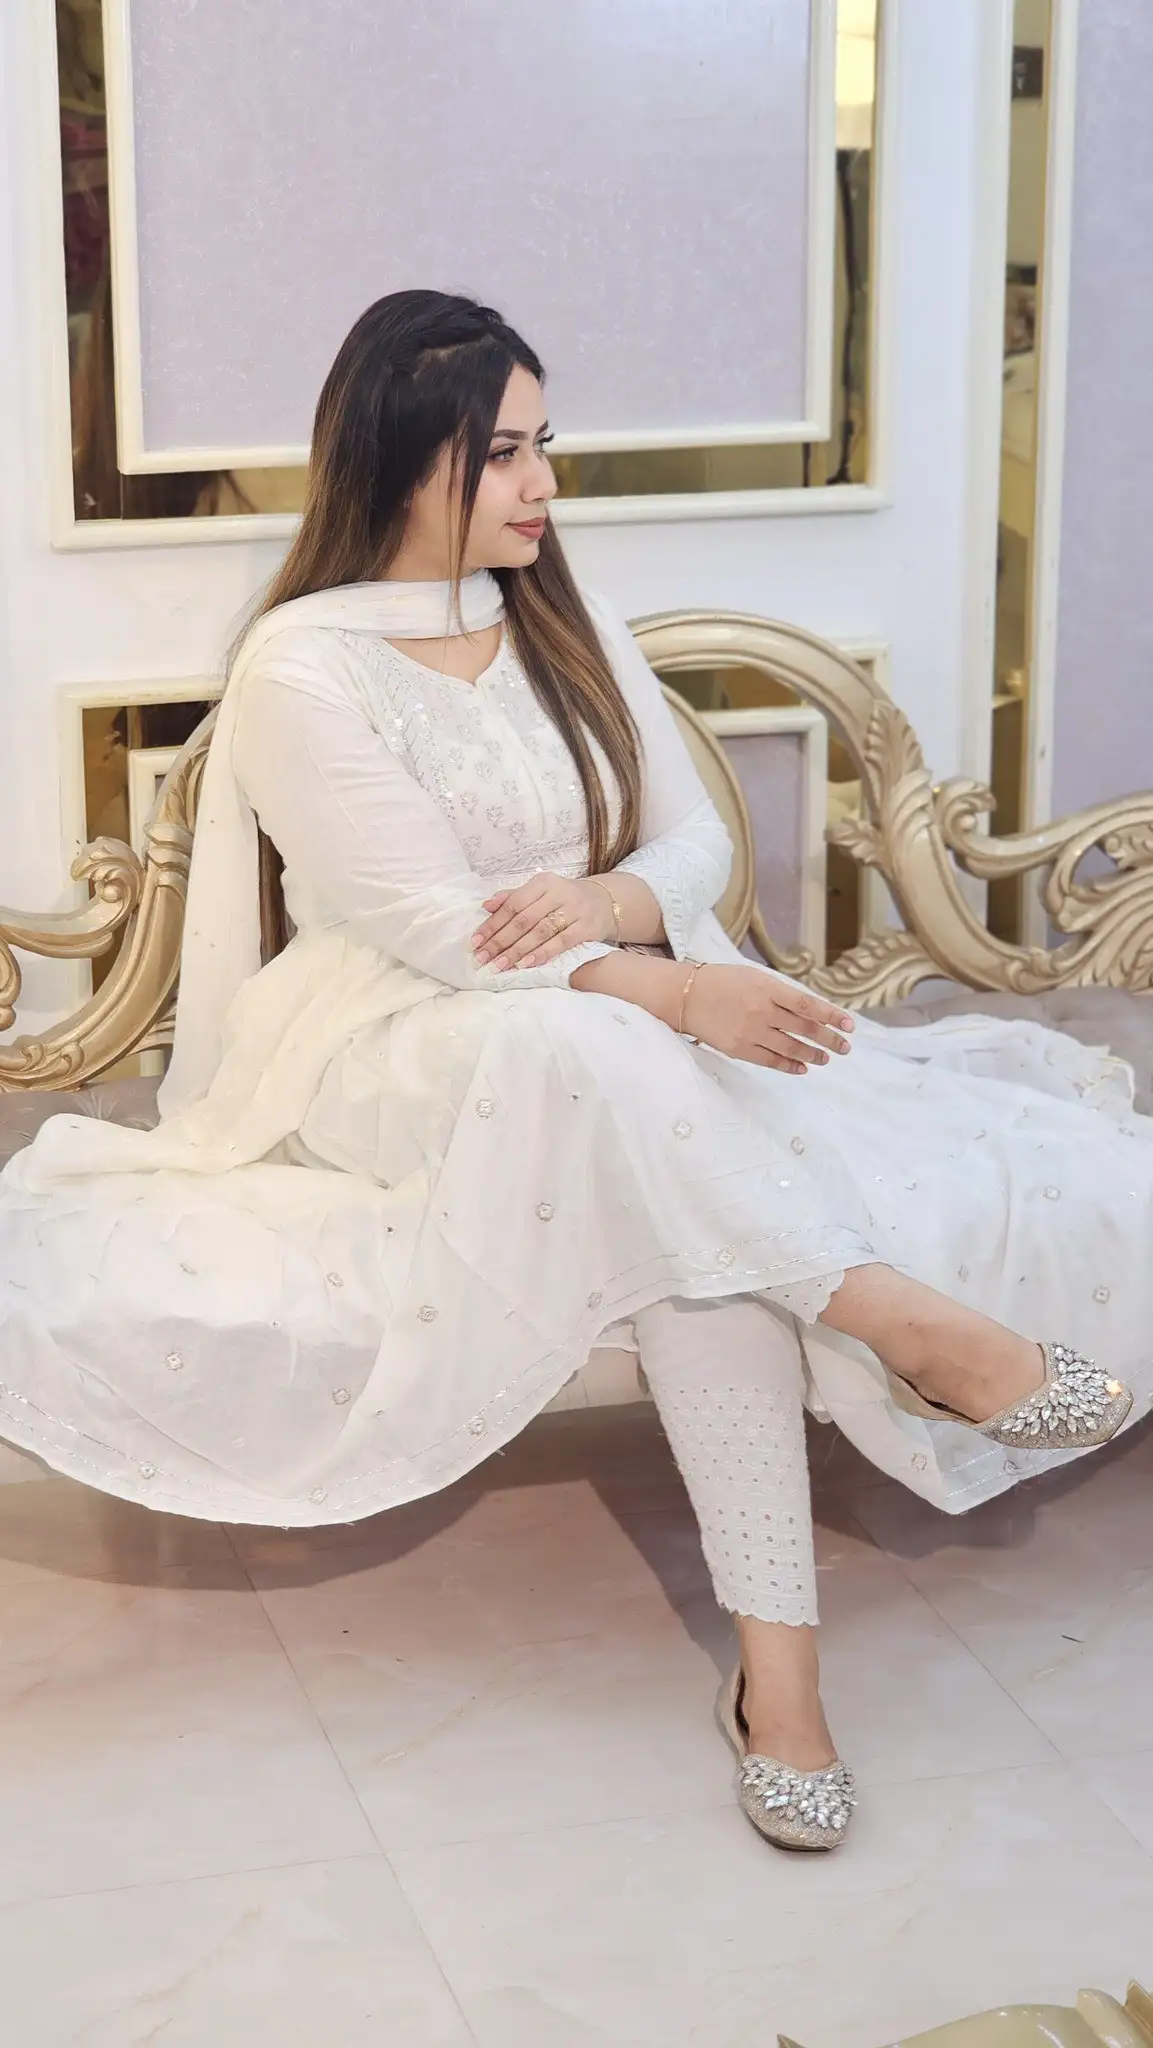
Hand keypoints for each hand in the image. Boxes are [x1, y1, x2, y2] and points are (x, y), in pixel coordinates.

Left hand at [472, 872, 613, 970]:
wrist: (607, 902)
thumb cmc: (565, 899)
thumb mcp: (541, 892)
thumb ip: (513, 898)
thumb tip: (485, 906)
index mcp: (543, 883)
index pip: (512, 904)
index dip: (492, 924)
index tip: (475, 942)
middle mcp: (558, 893)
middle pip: (524, 920)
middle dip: (500, 941)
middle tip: (482, 958)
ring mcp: (574, 910)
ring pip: (540, 932)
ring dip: (517, 950)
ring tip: (499, 964)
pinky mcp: (587, 927)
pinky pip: (561, 942)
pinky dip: (542, 954)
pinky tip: (525, 964)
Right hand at [682, 964, 853, 1072]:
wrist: (684, 996)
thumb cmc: (721, 982)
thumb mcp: (754, 977)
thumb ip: (780, 993)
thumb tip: (809, 1011)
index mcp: (768, 988)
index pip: (808, 1005)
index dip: (831, 1017)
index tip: (849, 1025)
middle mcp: (762, 1011)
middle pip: (804, 1029)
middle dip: (829, 1039)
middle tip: (846, 1046)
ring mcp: (750, 1032)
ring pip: (791, 1048)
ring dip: (813, 1055)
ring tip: (827, 1058)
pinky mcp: (738, 1049)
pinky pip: (771, 1061)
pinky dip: (790, 1065)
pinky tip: (803, 1067)